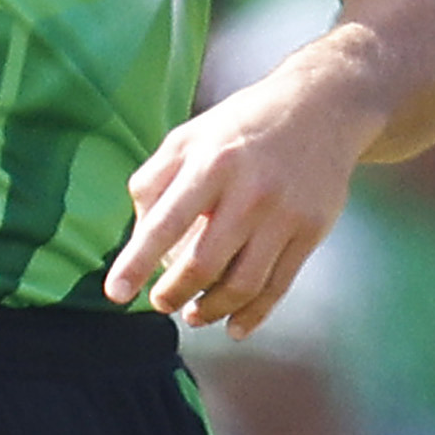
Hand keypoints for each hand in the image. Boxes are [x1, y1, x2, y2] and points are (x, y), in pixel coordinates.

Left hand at [101, 78, 375, 336]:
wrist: (320, 108)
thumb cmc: (237, 128)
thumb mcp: (188, 137)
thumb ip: (154, 180)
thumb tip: (138, 236)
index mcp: (210, 163)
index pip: (164, 223)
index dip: (137, 263)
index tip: (114, 295)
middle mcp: (250, 190)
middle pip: (204, 262)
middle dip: (174, 293)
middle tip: (159, 304)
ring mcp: (285, 213)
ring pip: (243, 282)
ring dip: (212, 308)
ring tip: (192, 315)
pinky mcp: (313, 229)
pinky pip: (279, 284)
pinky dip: (254, 313)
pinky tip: (234, 326)